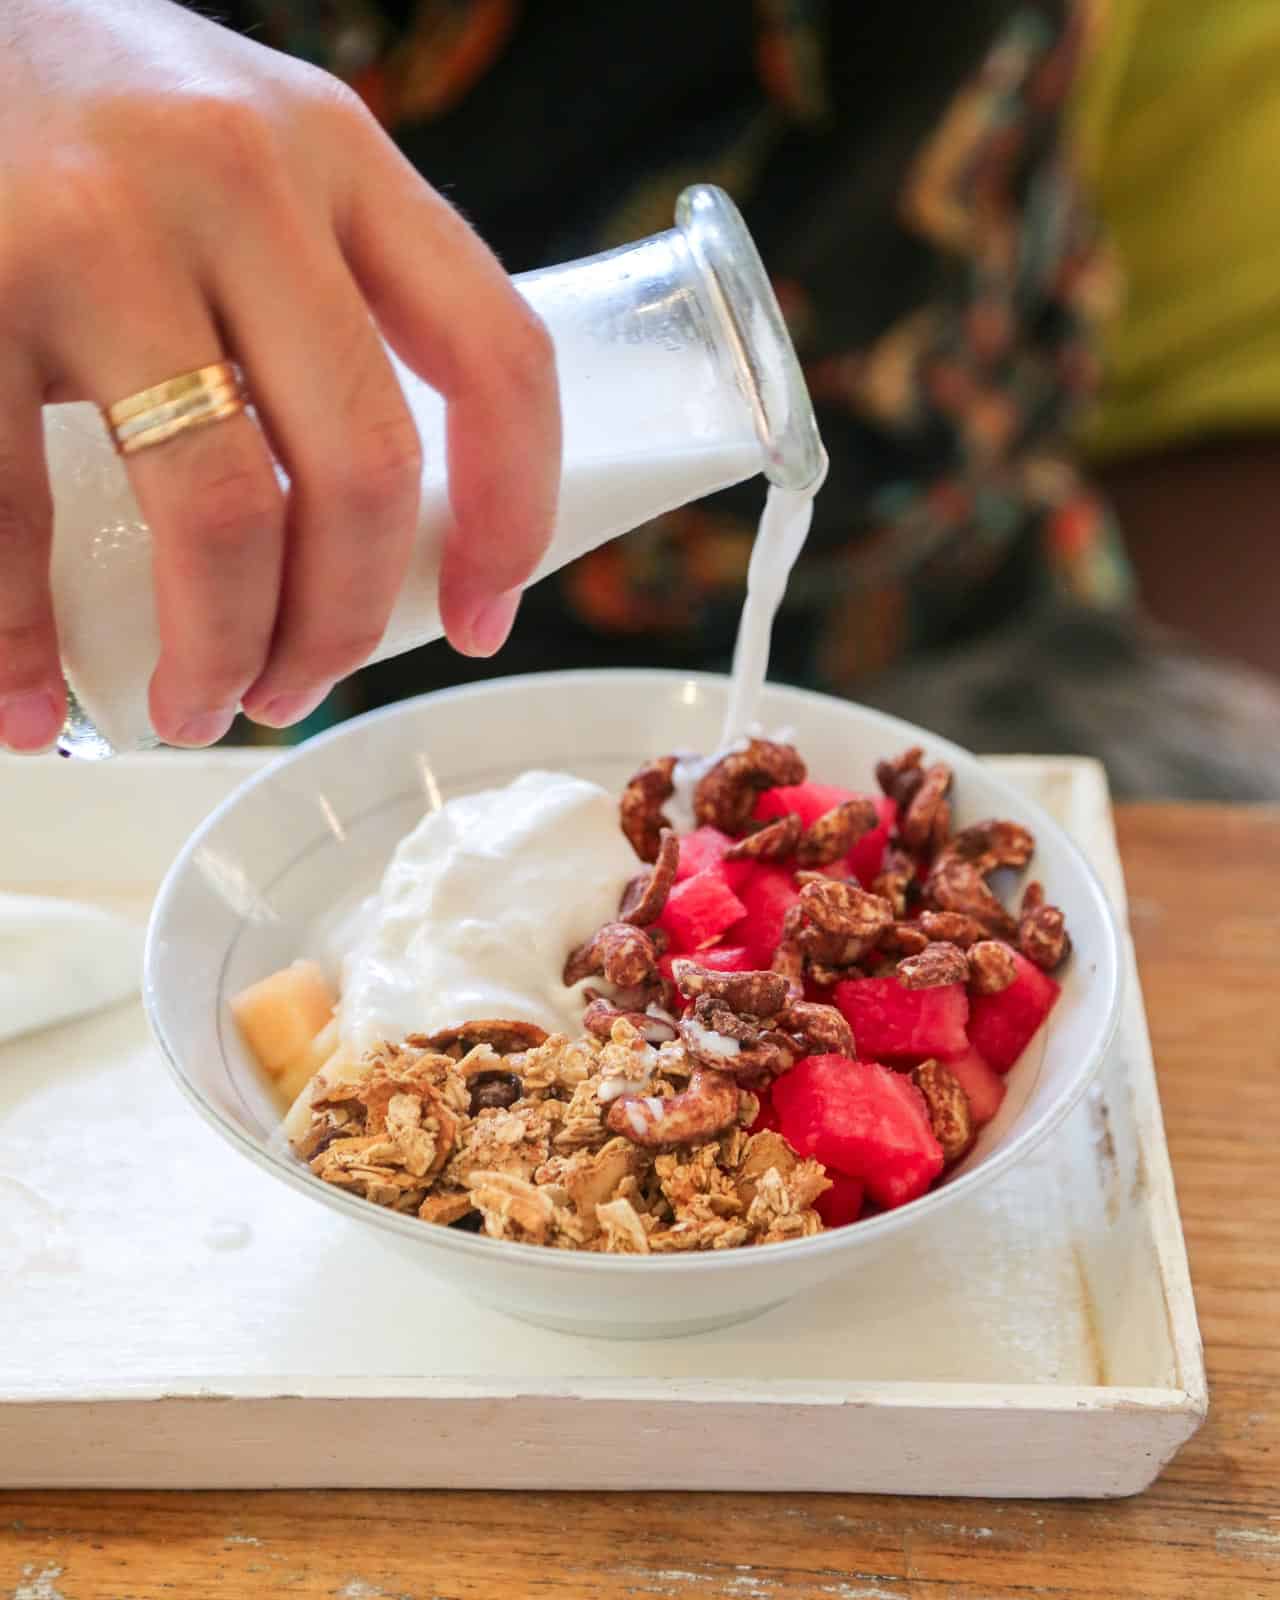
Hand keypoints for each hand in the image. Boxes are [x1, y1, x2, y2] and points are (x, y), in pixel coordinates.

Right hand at [0, 0, 559, 750]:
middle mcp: (236, 177)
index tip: (479, 620)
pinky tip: (34, 702)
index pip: (498, 358)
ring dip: (214, 653)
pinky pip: (14, 515)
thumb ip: (326, 282)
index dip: (512, 520)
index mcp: (337, 154)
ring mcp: (96, 227)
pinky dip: (22, 639)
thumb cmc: (84, 120)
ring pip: (219, 515)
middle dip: (337, 627)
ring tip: (193, 708)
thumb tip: (387, 510)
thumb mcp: (245, 153)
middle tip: (293, 689)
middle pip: (362, 471)